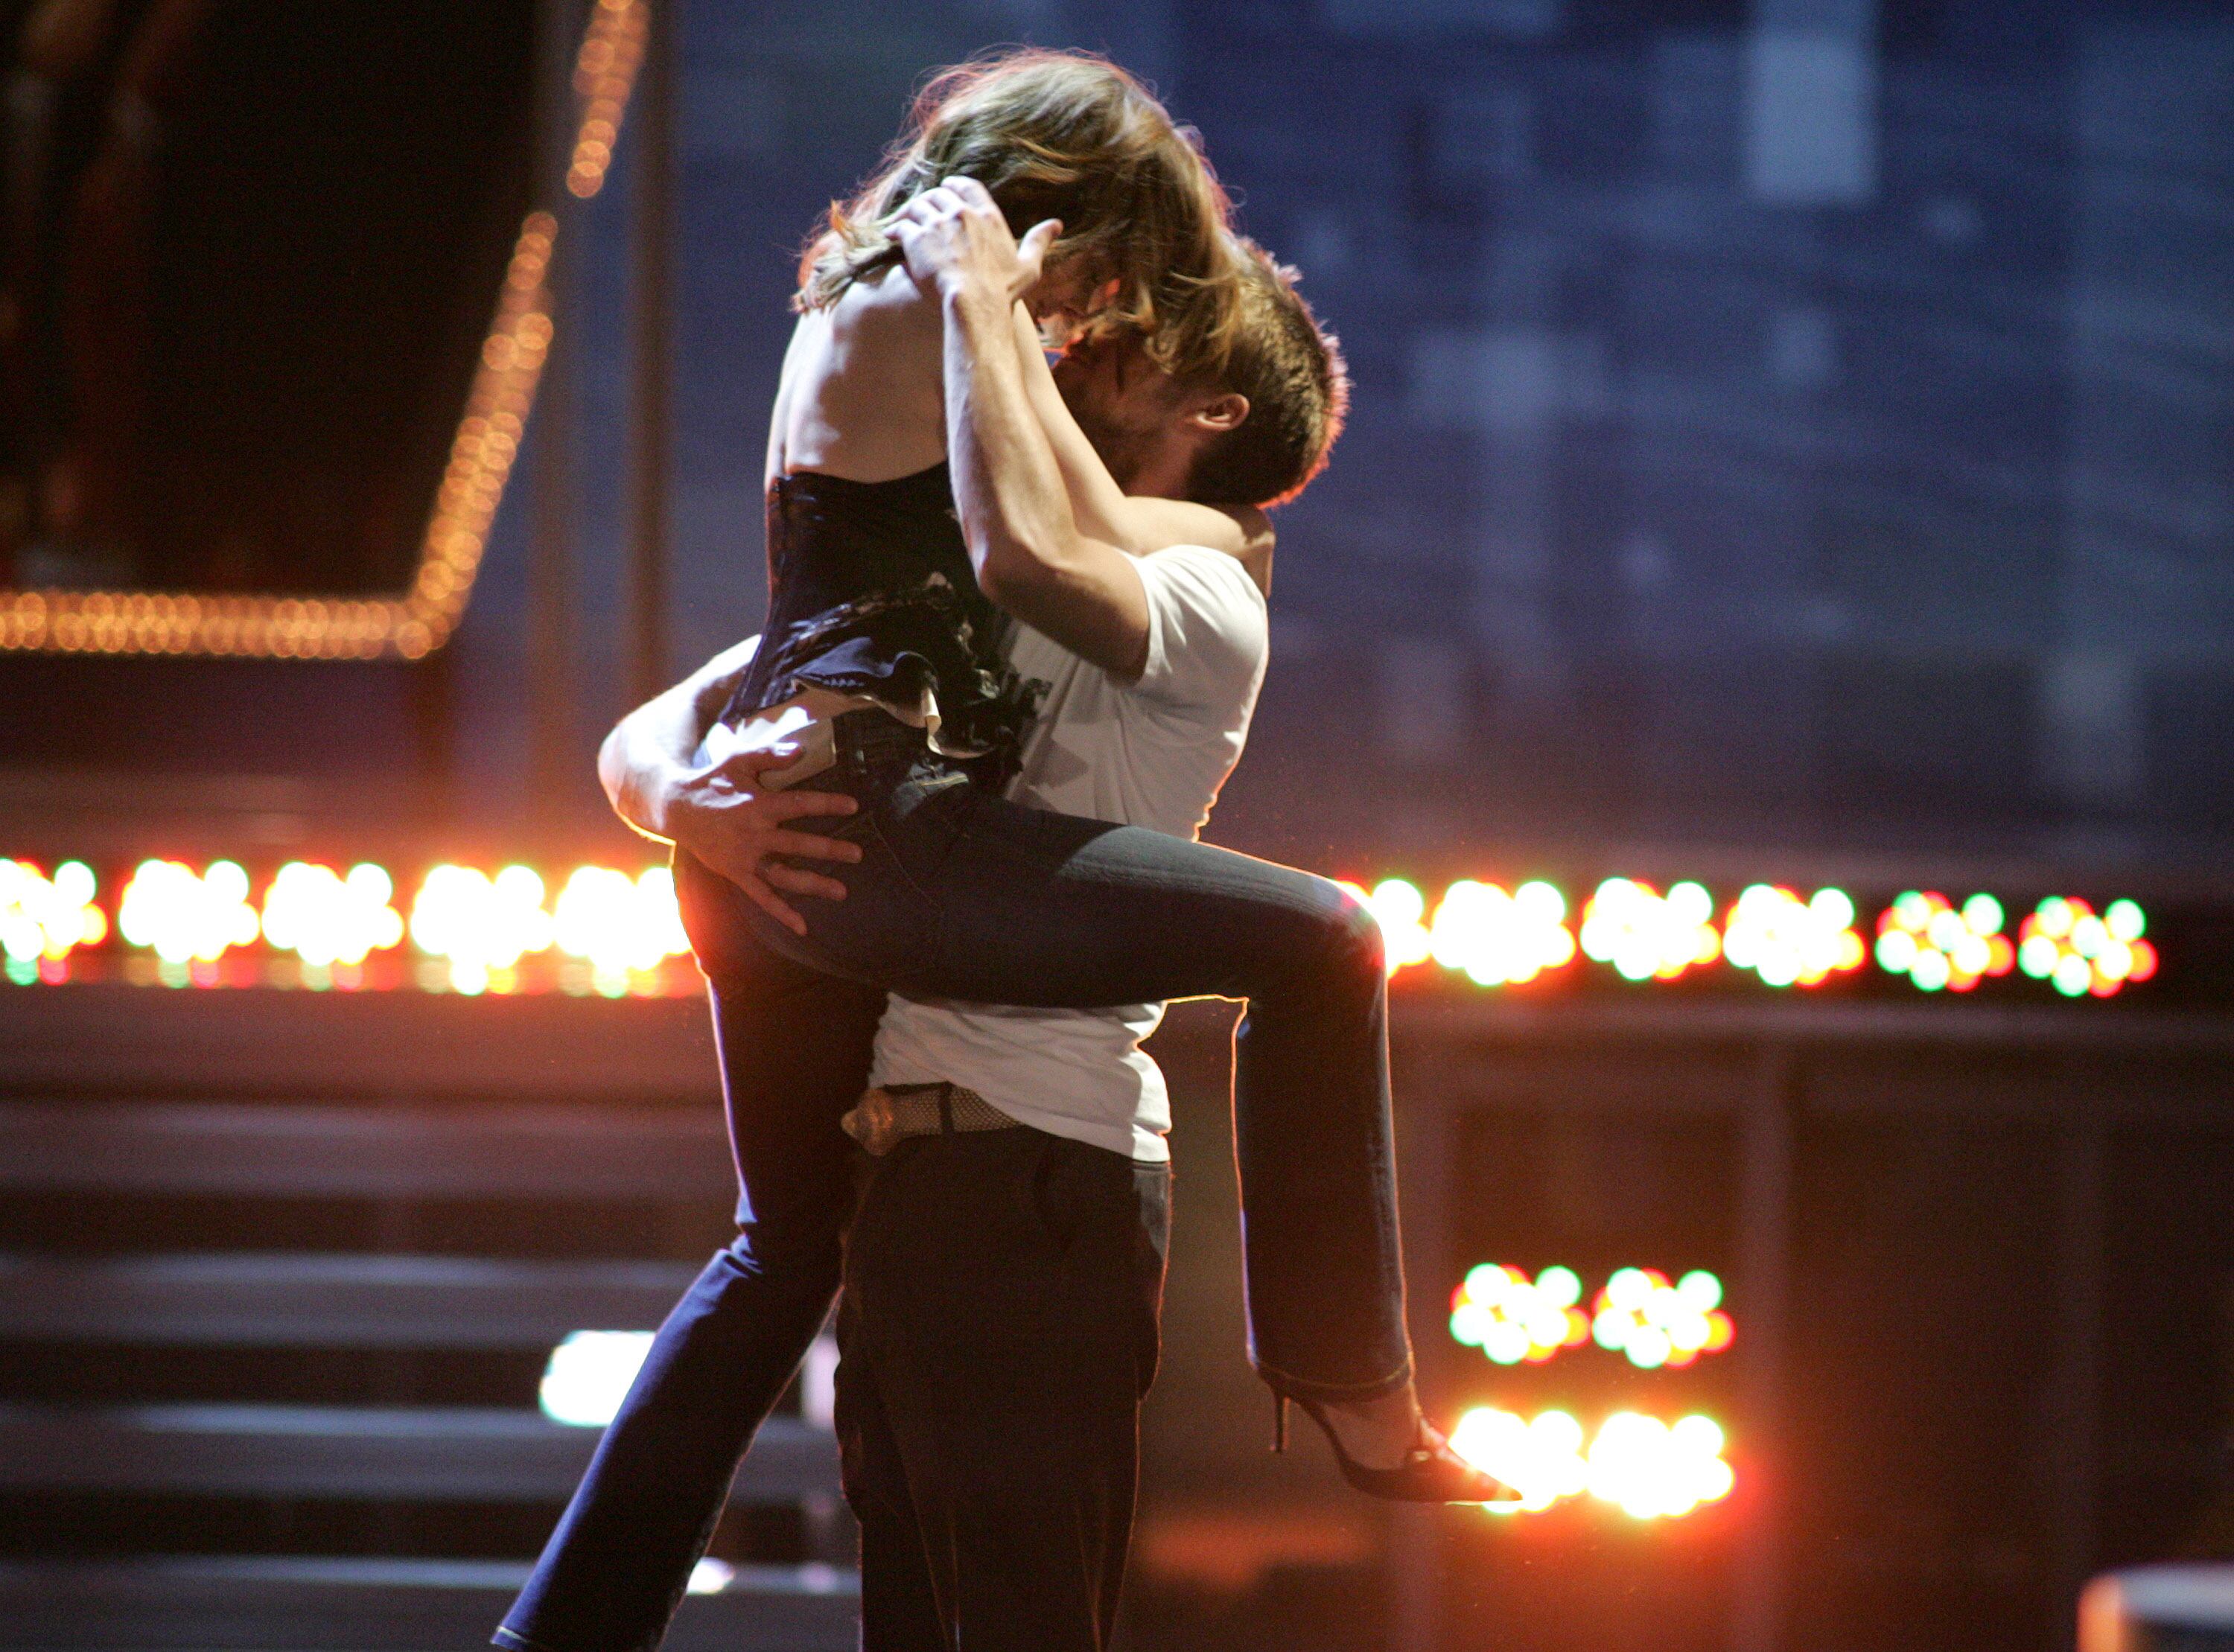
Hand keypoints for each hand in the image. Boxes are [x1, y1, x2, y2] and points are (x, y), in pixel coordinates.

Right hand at [663, 748, 862, 937]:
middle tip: (858, 854)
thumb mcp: (739, 760)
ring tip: (841, 891)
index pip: (799, 804)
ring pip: (784, 876)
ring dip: (813, 885)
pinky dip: (781, 913)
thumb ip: (770, 755)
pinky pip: (761, 897)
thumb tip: (802, 750)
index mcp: (758, 805)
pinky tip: (802, 927)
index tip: (853, 805)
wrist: (676, 808)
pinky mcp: (736, 874)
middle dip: (829, 850)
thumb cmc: (713, 781)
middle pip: (797, 844)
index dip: (826, 804)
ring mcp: (745, 858)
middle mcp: (754, 834)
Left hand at [891, 175, 1059, 309]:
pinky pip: (901, 225)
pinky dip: (895, 229)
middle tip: (922, 208)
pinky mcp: (917, 238)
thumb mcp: (1028, 266)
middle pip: (939, 193)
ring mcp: (938, 224)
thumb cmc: (1002, 291)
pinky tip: (890, 236)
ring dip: (909, 212)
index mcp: (987, 216)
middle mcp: (962, 213)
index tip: (947, 189)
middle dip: (930, 199)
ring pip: (918, 205)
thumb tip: (1056, 224)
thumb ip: (1038, 241)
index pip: (968, 186)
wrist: (974, 304)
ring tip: (903, 222)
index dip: (954, 186)